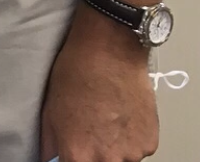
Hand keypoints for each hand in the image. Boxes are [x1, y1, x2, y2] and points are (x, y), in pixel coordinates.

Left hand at [40, 6, 157, 161]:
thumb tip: (49, 160)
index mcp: (77, 155)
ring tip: (108, 118)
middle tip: (92, 132)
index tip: (76, 151)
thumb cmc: (78, 72)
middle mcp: (106, 161)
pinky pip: (138, 151)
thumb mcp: (50, 109)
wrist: (109, 49)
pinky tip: (122, 114)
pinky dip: (131, 139)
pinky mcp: (149, 143)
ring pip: (121, 161)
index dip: (74, 158)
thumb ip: (50, 145)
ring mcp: (131, 154)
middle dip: (95, 156)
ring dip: (115, 149)